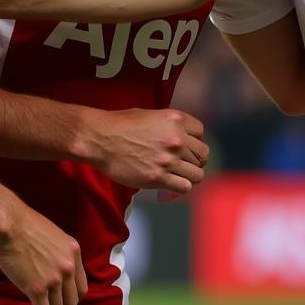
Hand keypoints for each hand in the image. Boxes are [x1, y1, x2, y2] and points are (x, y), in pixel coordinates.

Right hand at [0, 205, 86, 304]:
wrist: (10, 226)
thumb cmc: (27, 226)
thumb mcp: (54, 237)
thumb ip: (59, 254)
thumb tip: (54, 268)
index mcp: (74, 253)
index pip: (81, 284)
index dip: (74, 297)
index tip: (67, 302)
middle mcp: (69, 268)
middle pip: (73, 299)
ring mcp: (54, 280)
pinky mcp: (37, 290)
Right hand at [84, 108, 208, 193]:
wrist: (101, 139)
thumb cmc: (120, 124)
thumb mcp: (151, 115)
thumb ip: (169, 126)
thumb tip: (181, 137)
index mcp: (176, 120)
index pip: (201, 132)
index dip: (194, 140)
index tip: (187, 147)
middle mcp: (177, 139)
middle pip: (202, 154)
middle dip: (194, 160)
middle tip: (183, 165)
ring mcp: (169, 159)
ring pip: (197, 174)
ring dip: (188, 176)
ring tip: (177, 177)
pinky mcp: (158, 177)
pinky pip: (184, 187)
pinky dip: (179, 189)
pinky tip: (169, 187)